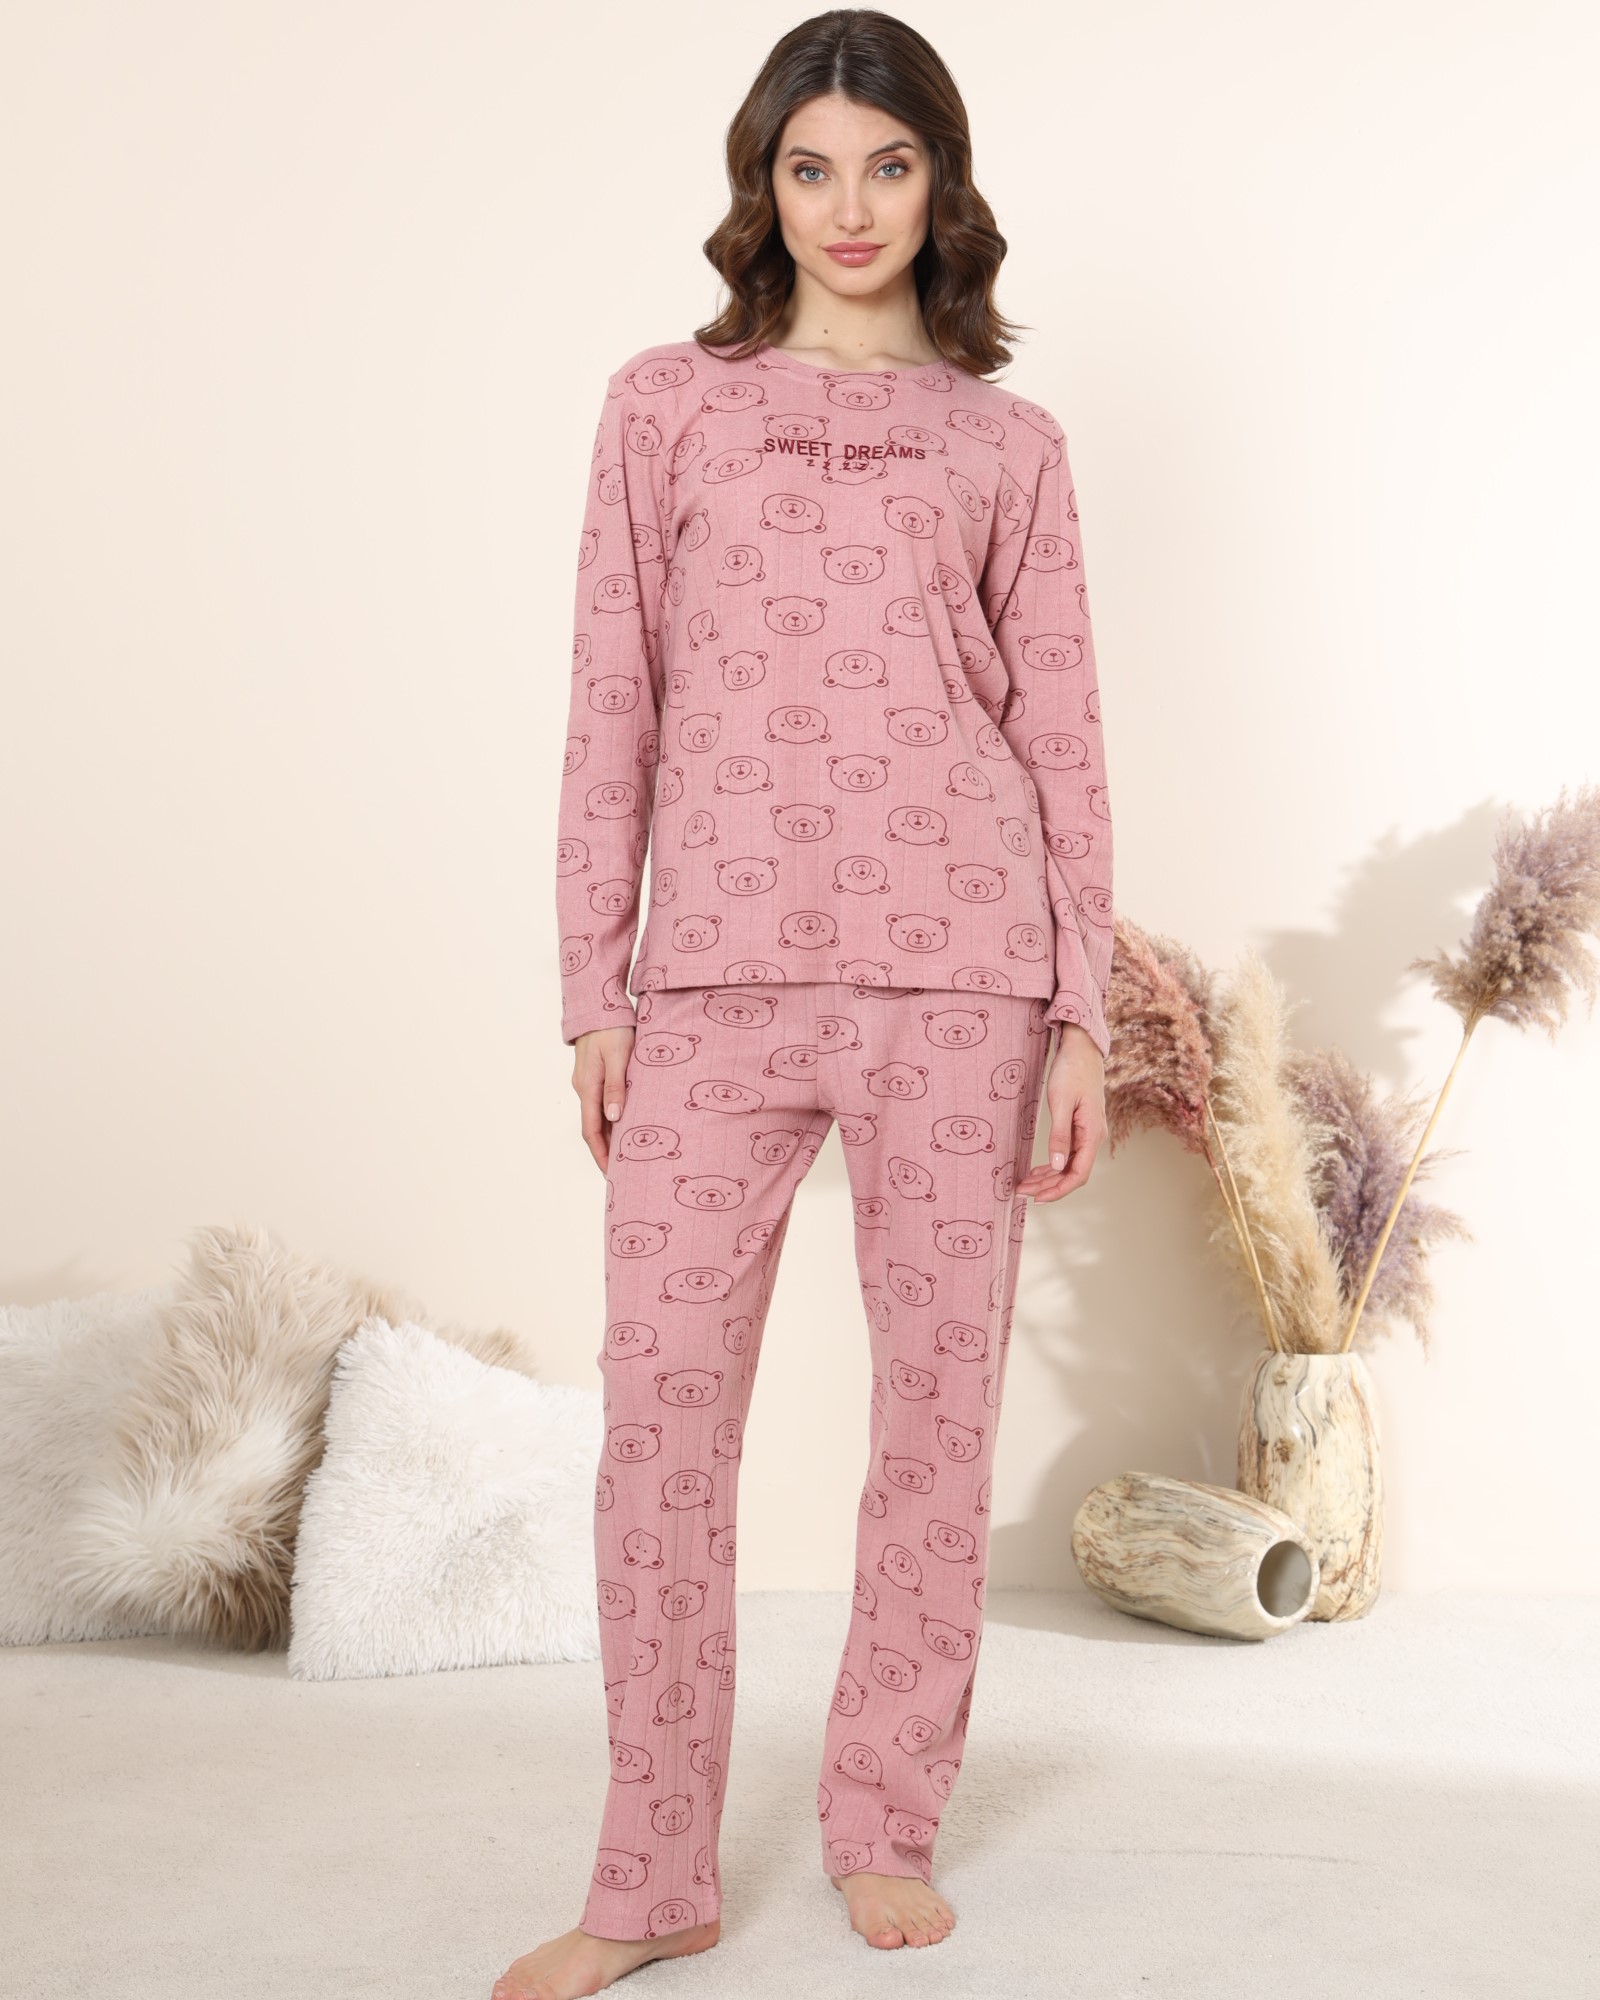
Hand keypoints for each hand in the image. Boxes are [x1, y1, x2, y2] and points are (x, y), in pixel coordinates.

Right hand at [571, 1024, 636, 1172]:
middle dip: (606, 1152)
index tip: (611, 1175)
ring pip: (598, 1116)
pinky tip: (625, 1125)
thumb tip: (614, 1118)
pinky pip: (601, 1104)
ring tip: (627, 1155)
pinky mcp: (594, 1074)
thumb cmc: (612, 1028)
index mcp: (588, 1087)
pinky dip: (612, 1120)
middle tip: (622, 1173)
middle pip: (593, 1128)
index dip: (601, 1155)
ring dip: (610, 1137)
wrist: (598, 1004)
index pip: (591, 1131)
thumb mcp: (618, 1056)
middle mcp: (584, 1088)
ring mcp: (587, 1082)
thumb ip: (616, 1086)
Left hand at [1015, 1023, 1105, 1202]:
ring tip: (1024, 1184)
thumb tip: (1056, 1165)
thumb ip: (1059, 1135)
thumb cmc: (1072, 1071)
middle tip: (1021, 1192)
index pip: (1078, 1174)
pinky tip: (1037, 1170)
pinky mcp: (1080, 1128)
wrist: (1081, 1049)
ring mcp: (1088, 1134)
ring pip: (1069, 1166)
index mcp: (1092, 1134)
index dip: (1058, 1190)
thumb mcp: (1061, 1102)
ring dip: (1048, 1178)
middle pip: (1072, 1174)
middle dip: (1048, 1187)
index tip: (1037, 1199)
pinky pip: (1067, 1154)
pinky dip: (1052, 1165)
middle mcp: (1093, 1138)